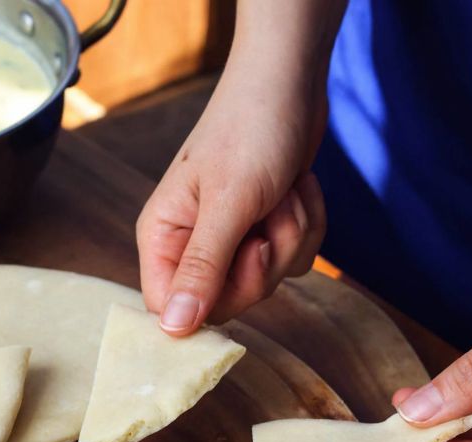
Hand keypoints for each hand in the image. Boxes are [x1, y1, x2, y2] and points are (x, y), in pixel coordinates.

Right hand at [137, 3, 341, 335]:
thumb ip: (202, 269)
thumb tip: (173, 329)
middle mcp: (192, 244)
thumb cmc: (251, 129)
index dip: (209, 306)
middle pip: (227, 303)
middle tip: (267, 220)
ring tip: (282, 192)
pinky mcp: (267, 230)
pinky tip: (297, 189)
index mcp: (163, 237)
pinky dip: (307, 225)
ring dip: (290, 236)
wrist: (292, 82)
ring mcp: (232, 239)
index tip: (245, 269)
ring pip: (267, 282)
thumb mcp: (228, 204)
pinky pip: (294, 260)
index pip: (171, 309)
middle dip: (263, 263)